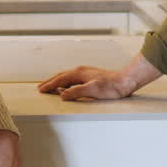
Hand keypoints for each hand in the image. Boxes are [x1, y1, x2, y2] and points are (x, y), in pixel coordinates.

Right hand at [37, 52, 162, 100]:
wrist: (125, 81)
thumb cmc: (111, 86)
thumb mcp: (92, 90)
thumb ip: (76, 92)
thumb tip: (62, 94)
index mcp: (79, 73)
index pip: (60, 79)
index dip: (49, 85)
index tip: (40, 90)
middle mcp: (81, 71)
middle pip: (61, 76)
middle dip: (50, 82)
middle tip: (40, 88)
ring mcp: (86, 73)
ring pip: (67, 77)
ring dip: (57, 82)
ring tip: (50, 87)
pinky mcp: (90, 77)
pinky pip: (73, 80)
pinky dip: (65, 83)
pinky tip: (67, 88)